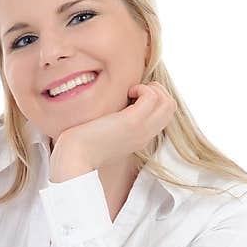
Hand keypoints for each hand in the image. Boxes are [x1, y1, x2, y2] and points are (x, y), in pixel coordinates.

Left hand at [52, 82, 177, 175]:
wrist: (75, 158)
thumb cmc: (83, 144)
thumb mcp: (107, 132)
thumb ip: (117, 122)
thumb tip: (120, 102)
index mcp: (141, 137)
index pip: (164, 114)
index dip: (153, 99)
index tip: (133, 97)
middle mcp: (146, 135)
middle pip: (171, 107)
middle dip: (157, 90)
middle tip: (134, 92)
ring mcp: (142, 129)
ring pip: (168, 102)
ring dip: (151, 88)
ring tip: (131, 92)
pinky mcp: (132, 122)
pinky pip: (152, 97)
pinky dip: (142, 88)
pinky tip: (127, 92)